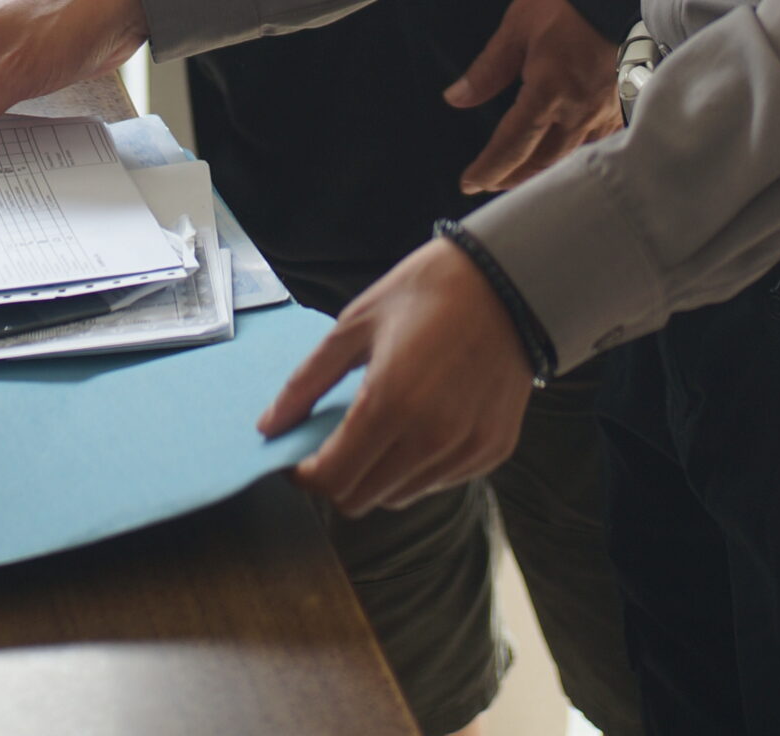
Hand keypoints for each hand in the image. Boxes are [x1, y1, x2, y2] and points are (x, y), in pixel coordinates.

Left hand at [258, 237, 534, 515]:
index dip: (303, 477)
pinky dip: (416, 468)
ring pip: (398, 496)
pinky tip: (419, 424)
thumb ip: (306, 381)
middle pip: (360, 499)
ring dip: (376, 475)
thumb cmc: (427, 292)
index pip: (331, 480)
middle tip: (332, 443)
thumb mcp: (356, 324)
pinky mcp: (492, 452)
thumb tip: (268, 426)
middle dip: (335, 478)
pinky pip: (438, 483)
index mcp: (391, 402)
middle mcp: (431, 439)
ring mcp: (465, 450)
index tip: (296, 456)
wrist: (510, 280)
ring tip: (379, 428)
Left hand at [444, 0, 621, 193]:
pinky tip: (566, 158)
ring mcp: (601, 111)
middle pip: (542, 161)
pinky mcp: (619, 104)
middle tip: (491, 183)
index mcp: (547, 91)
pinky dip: (576, 157)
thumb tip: (456, 98)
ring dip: (543, 173)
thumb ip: (487, 70)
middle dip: (514, 177)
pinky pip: (597, 144)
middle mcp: (576, 110)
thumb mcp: (515, 29)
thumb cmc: (562, 2)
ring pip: (570, 158)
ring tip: (522, 177)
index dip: (489, 167)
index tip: (470, 182)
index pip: (513, 144)